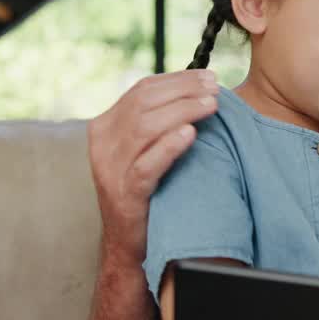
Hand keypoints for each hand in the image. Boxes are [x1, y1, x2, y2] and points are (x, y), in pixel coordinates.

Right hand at [87, 70, 218, 264]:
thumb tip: (195, 90)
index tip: (207, 76)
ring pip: (145, 127)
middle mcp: (103, 144)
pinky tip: (191, 134)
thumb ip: (155, 122)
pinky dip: (169, 146)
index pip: (141, 90)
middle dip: (183, 90)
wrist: (128, 243)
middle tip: (215, 86)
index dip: (177, 79)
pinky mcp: (125, 194)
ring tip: (210, 105)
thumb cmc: (144, 191)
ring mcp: (112, 169)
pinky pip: (146, 165)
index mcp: (105, 127)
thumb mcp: (141, 151)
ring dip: (182, 111)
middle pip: (144, 103)